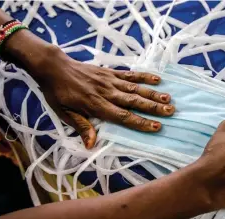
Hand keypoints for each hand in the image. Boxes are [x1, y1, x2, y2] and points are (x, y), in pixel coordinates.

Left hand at [29, 47, 174, 148]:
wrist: (54, 67)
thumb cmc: (58, 93)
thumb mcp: (64, 113)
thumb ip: (81, 126)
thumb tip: (91, 145)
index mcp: (96, 105)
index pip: (122, 116)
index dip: (140, 122)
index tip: (156, 127)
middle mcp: (106, 93)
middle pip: (133, 101)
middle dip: (153, 107)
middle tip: (170, 111)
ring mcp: (110, 81)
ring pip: (135, 88)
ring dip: (152, 93)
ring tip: (168, 98)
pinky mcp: (110, 72)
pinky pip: (130, 74)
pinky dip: (144, 76)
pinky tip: (157, 79)